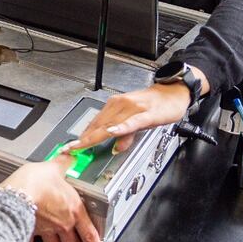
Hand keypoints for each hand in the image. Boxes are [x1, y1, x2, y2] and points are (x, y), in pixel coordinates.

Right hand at [0, 154, 104, 241]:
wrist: (14, 195)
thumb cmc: (35, 183)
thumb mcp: (54, 168)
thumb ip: (63, 164)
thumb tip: (70, 156)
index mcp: (73, 210)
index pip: (89, 235)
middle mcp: (61, 223)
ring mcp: (45, 229)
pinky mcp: (29, 230)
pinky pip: (31, 241)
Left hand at [67, 83, 191, 154]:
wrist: (174, 92)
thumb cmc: (155, 104)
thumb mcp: (137, 122)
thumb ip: (126, 135)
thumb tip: (116, 148)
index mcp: (116, 106)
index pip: (95, 124)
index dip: (81, 137)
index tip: (69, 146)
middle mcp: (121, 105)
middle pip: (99, 126)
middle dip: (83, 139)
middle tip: (69, 149)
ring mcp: (133, 108)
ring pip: (110, 124)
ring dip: (95, 135)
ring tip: (82, 145)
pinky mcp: (146, 113)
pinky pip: (132, 122)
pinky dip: (121, 128)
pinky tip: (113, 132)